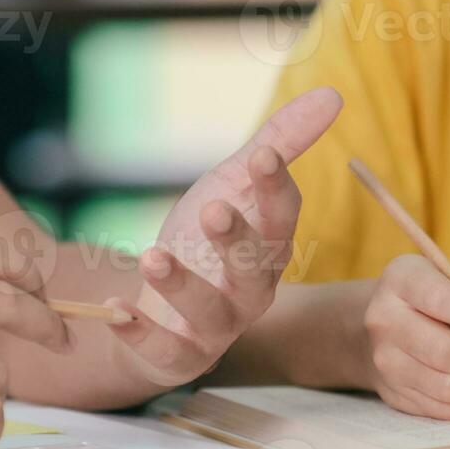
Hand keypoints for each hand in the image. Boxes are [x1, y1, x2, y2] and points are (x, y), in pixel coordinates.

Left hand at [103, 87, 341, 386]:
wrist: (162, 305)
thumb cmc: (206, 240)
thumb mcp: (233, 184)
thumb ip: (279, 142)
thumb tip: (334, 95)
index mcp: (270, 244)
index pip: (283, 215)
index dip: (275, 188)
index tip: (263, 156)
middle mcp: (252, 288)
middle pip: (255, 269)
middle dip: (237, 241)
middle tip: (213, 210)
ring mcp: (216, 325)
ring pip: (209, 310)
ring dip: (182, 284)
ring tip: (151, 254)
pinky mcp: (177, 353)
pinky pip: (163, 349)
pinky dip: (139, 331)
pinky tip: (115, 310)